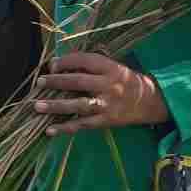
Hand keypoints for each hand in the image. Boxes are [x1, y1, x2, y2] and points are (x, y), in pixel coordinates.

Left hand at [32, 53, 169, 136]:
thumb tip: (60, 66)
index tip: (51, 65)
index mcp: (111, 68)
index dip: (66, 61)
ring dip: (56, 106)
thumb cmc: (126, 82)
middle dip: (56, 81)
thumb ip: (91, 66)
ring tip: (37, 106)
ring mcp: (108, 104)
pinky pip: (83, 124)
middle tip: (39, 82)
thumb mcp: (114, 68)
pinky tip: (50, 130)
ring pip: (78, 105)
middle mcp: (109, 85)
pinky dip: (66, 128)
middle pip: (78, 82)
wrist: (153, 101)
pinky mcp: (107, 120)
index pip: (85, 60)